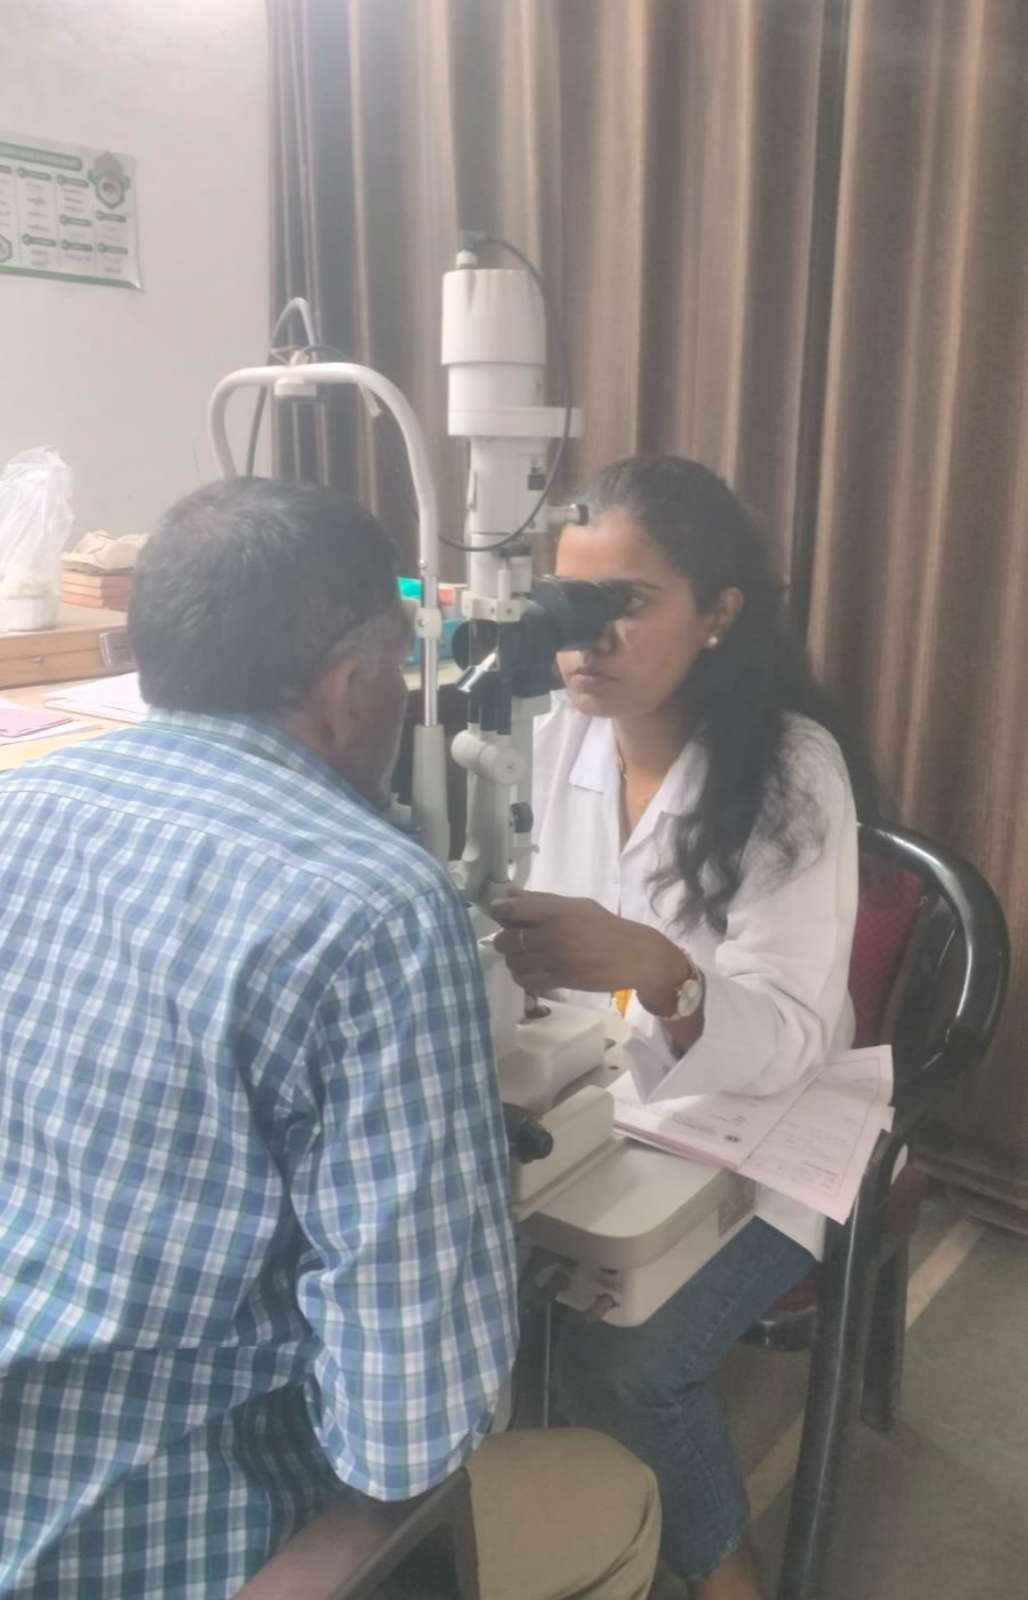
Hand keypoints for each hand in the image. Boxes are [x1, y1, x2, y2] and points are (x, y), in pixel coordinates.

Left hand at [491, 887, 687, 999]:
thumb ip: (542, 900)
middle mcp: (551, 933)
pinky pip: (526, 981)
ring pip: (514, 962)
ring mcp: (554, 958)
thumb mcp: (576, 905)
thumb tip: (510, 893)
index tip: (499, 914)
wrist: (633, 954)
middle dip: (504, 941)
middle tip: (513, 942)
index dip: (500, 911)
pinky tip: (531, 973)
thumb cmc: (604, 926)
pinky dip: (523, 977)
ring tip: (524, 959)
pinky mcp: (560, 979)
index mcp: (555, 910)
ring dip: (514, 961)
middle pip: (506, 940)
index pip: (512, 908)